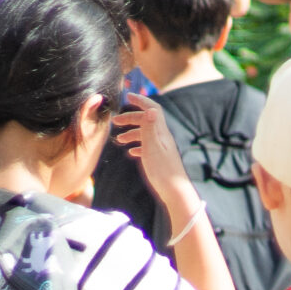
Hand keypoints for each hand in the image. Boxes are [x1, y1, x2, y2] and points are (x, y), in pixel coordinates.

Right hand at [114, 94, 194, 211]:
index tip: (128, 96)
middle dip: (131, 118)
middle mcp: (163, 138)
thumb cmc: (163, 171)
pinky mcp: (161, 159)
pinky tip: (131, 152)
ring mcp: (163, 149)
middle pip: (147, 121)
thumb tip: (151, 109)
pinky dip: (138, 146)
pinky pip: (148, 147)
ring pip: (146, 134)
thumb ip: (150, 128)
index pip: (152, 109)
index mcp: (161, 132)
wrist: (175, 192)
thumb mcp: (152, 148)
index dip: (141, 101)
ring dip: (132, 133)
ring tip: (119, 140)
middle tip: (114, 122)